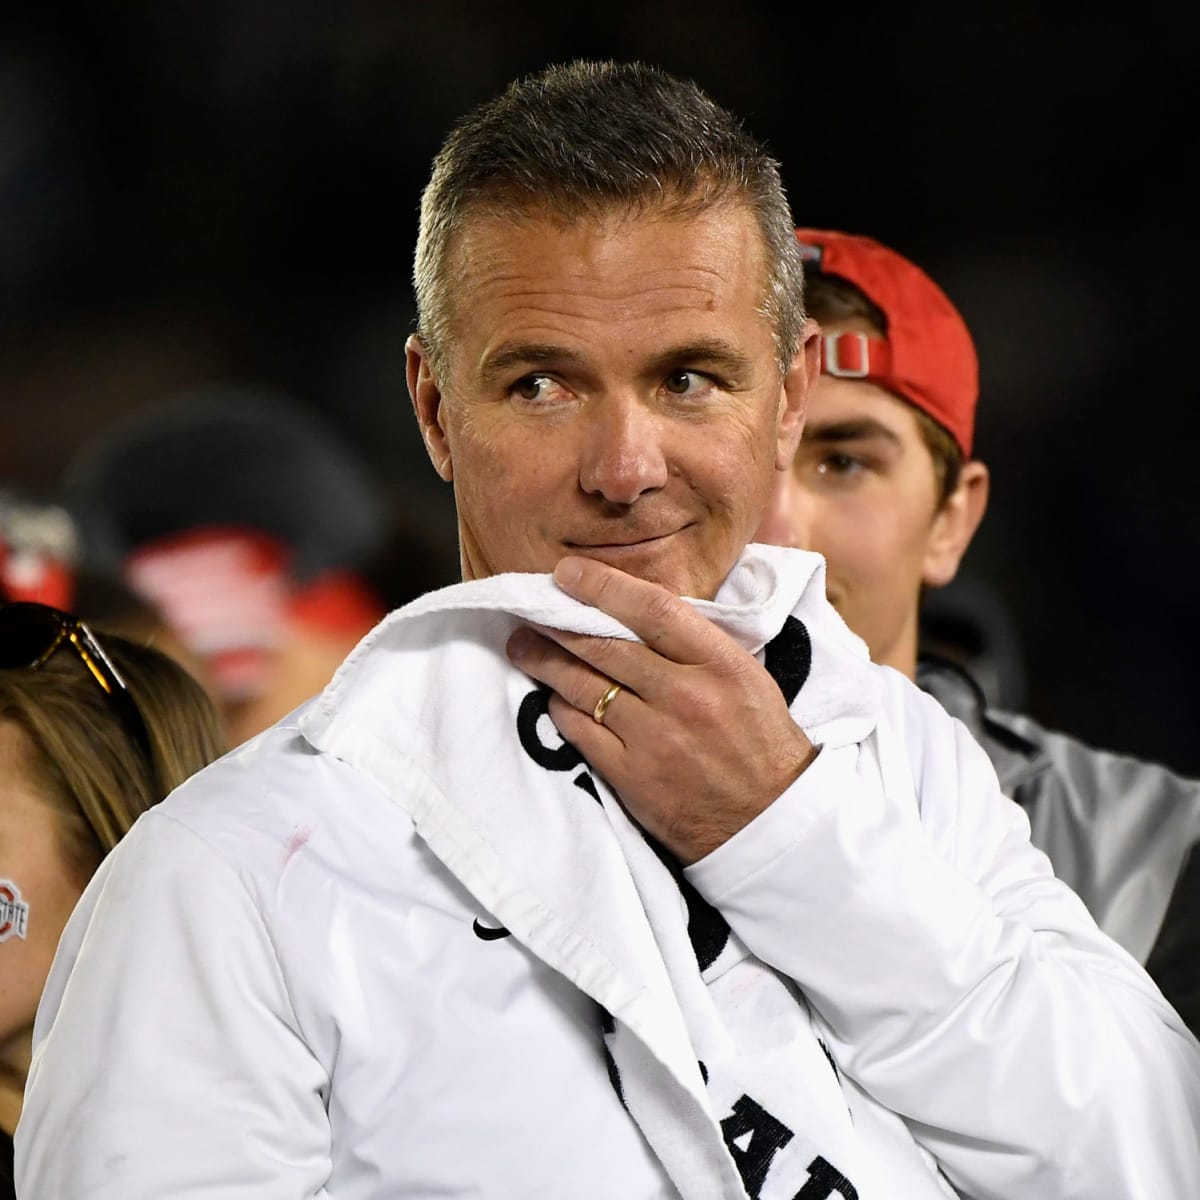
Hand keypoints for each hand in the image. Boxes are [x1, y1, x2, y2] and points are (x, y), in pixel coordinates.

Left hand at [505, 556, 817, 864]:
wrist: (768, 821)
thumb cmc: (757, 741)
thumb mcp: (744, 677)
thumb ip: (695, 644)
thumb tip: (633, 609)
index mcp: (720, 664)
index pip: (652, 609)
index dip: (603, 586)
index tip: (568, 573)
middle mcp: (686, 696)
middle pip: (604, 646)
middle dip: (557, 623)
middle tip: (528, 609)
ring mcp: (655, 738)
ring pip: (582, 686)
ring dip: (544, 662)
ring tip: (523, 646)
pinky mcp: (631, 777)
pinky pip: (578, 730)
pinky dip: (561, 707)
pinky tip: (553, 696)